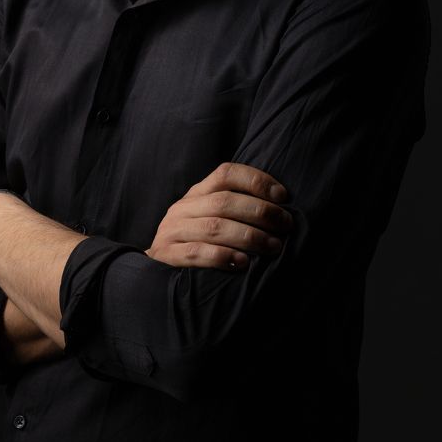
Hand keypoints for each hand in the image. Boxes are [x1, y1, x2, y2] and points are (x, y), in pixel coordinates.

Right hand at [145, 162, 291, 270]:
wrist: (155, 268)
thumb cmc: (196, 240)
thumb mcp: (209, 217)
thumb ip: (234, 208)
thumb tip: (280, 206)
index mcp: (197, 193)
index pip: (226, 173)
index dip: (256, 181)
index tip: (282, 195)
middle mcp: (183, 207)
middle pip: (224, 201)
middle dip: (260, 212)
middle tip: (286, 225)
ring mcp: (172, 230)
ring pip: (214, 227)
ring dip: (249, 236)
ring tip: (274, 246)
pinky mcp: (166, 255)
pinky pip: (196, 253)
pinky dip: (222, 256)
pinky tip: (244, 263)